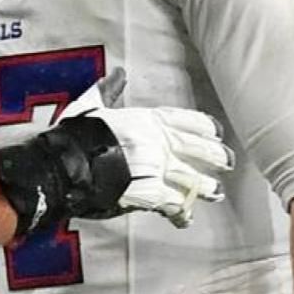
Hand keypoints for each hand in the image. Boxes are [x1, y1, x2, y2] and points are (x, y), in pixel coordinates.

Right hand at [59, 71, 231, 227]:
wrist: (65, 163)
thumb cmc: (76, 134)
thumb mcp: (92, 104)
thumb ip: (108, 90)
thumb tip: (118, 74)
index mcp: (147, 119)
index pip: (187, 120)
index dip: (205, 127)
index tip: (217, 132)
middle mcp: (157, 142)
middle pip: (197, 148)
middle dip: (215, 156)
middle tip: (228, 163)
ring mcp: (156, 168)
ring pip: (191, 178)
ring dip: (205, 187)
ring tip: (216, 193)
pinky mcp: (149, 193)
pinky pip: (172, 204)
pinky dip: (180, 213)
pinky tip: (185, 219)